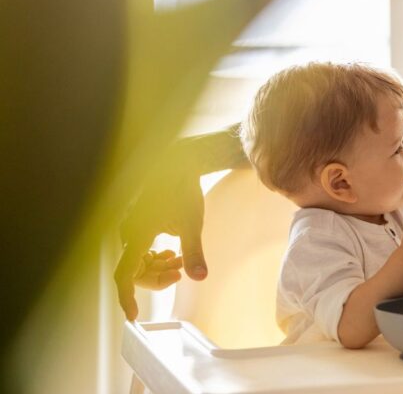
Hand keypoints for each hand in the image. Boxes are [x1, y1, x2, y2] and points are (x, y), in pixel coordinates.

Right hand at [115, 161, 206, 320]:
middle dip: (156, 277)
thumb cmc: (183, 190)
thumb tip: (199, 277)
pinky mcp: (138, 223)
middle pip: (135, 270)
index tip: (133, 316)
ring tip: (180, 261)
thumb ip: (194, 252)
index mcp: (136, 234)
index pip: (125, 274)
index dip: (127, 297)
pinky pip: (141, 250)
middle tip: (179, 273)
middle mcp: (128, 232)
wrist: (180, 164)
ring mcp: (131, 227)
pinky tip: (174, 254)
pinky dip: (157, 256)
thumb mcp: (192, 224)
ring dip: (159, 267)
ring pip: (139, 261)